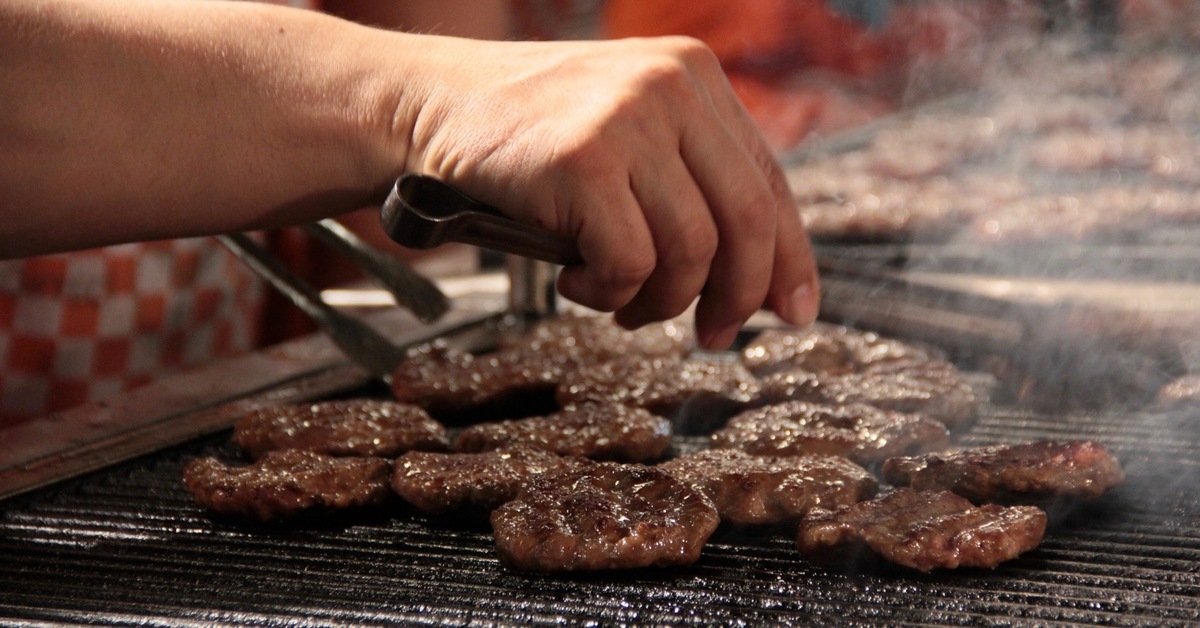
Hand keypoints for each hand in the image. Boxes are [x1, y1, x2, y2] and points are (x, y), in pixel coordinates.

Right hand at [394, 35, 819, 347]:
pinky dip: (608, 293)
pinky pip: (631, 262)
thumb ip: (688, 183)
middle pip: (746, 221)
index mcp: (694, 76)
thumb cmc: (528, 139)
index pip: (767, 180)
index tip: (792, 312)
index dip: (789, 257)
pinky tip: (576, 283)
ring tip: (620, 304)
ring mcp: (626, 119)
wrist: (427, 107)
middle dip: (737, 296)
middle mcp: (671, 87)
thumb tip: (755, 278)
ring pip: (691, 250)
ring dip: (659, 301)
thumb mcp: (626, 136)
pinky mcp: (584, 160)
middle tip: (713, 336)